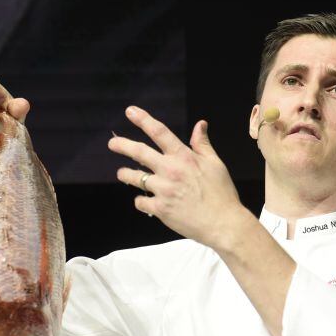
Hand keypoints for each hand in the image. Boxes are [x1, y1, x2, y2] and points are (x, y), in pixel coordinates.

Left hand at [109, 106, 248, 249]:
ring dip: (126, 174)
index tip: (130, 111)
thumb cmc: (222, 193)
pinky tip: (144, 200)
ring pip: (135, 178)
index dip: (143, 119)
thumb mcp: (215, 164)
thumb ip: (202, 144)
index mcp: (184, 157)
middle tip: (112, 143)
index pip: (159, 132)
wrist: (223, 224)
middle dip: (122, 145)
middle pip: (139, 152)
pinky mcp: (160, 209)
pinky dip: (141, 200)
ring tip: (123, 174)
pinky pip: (141, 202)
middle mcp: (170, 171)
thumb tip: (200, 124)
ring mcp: (163, 190)